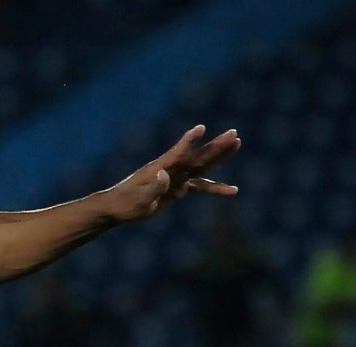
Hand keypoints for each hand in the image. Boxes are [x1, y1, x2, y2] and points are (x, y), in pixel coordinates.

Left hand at [100, 125, 240, 223]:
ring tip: (237, 144)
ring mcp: (176, 178)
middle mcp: (171, 170)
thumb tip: (163, 175)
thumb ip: (152, 188)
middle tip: (234, 133)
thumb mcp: (138, 199)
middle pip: (197, 156)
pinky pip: (200, 187)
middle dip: (216, 146)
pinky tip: (233, 190)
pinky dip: (215, 188)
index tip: (200, 128)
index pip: (177, 153)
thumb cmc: (125, 203)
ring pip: (202, 166)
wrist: (117, 208)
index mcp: (160, 169)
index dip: (188, 141)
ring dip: (219, 156)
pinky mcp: (178, 189)